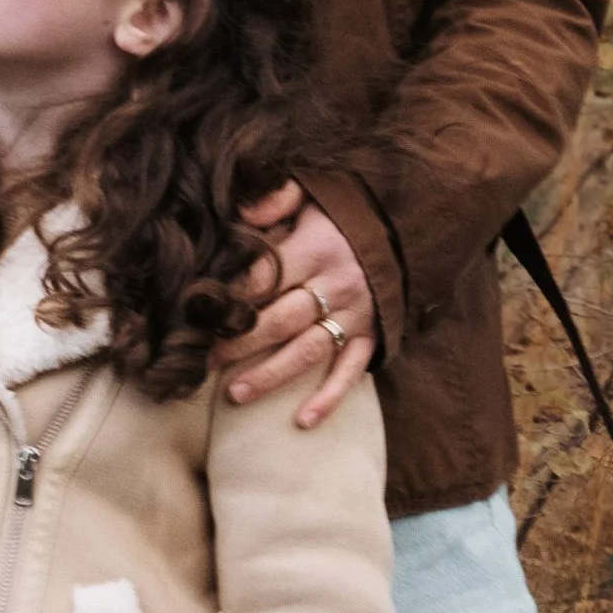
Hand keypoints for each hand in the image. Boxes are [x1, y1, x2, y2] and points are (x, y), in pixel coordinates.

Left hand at [217, 185, 377, 426]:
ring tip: (234, 394)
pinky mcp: (375, 335)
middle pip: (279, 320)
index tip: (197, 316)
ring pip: (308, 351)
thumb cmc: (350, 210)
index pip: (264, 278)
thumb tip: (238, 214)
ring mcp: (357, 314)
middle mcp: (337, 284)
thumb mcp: (315, 191)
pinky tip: (303, 421)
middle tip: (203, 361)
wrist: (415, 225)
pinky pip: (352, 372)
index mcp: (317, 247)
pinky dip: (330, 399)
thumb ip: (275, 198)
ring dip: (271, 375)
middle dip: (238, 343)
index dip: (230, 298)